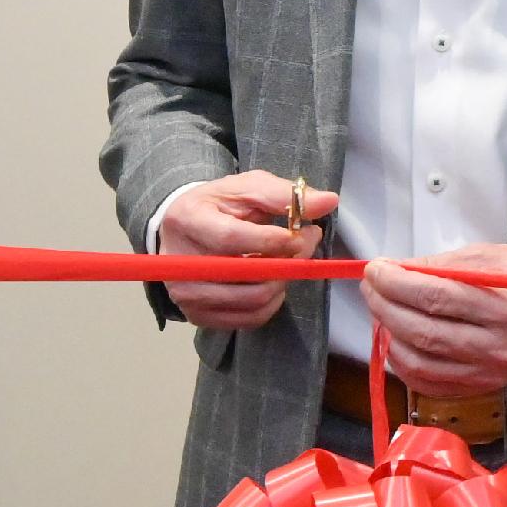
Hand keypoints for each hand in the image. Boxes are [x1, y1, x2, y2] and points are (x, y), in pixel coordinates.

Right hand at [154, 173, 329, 332]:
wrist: (186, 231)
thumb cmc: (219, 206)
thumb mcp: (248, 188)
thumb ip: (284, 194)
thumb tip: (327, 201)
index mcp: (188, 220)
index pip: (232, 239)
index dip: (274, 240)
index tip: (302, 234)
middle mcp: (179, 263)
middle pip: (245, 275)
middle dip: (288, 261)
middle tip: (306, 243)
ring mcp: (186, 294)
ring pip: (253, 300)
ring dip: (284, 282)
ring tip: (290, 260)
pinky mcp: (198, 315)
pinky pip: (249, 318)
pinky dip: (272, 302)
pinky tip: (274, 281)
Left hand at [364, 245, 506, 396]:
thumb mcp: (497, 258)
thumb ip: (446, 265)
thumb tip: (398, 269)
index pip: (438, 297)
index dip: (397, 283)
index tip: (376, 268)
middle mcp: (499, 346)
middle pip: (423, 330)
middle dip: (385, 305)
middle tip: (372, 285)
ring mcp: (489, 373)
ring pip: (420, 361)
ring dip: (389, 333)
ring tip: (383, 309)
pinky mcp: (481, 388)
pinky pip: (428, 383)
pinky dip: (404, 362)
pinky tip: (398, 340)